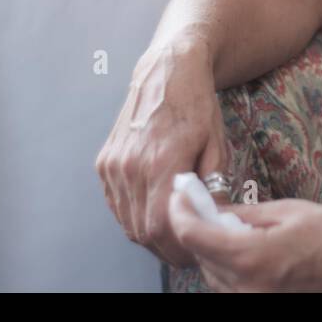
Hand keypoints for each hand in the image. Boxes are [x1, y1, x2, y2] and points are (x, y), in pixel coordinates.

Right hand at [95, 36, 229, 268]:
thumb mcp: (217, 144)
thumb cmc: (198, 104)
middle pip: (142, 230)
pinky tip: (153, 212)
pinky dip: (133, 216)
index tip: (195, 252)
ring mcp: (113, 164)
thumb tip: (213, 220)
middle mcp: (130, 165)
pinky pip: (117, 204)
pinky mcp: (104, 162)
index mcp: (161, 161)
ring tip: (173, 233)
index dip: (177, 248)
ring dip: (149, 235)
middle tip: (188, 250)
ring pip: (127, 221)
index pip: (160, 226)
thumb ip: (212, 186)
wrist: (168, 69)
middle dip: (166, 247)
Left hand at [168, 194, 321, 292]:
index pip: (193, 236)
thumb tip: (211, 208)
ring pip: (214, 278)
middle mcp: (248, 289)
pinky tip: (246, 250)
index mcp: (252, 257)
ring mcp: (256, 304)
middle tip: (203, 204)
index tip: (181, 195)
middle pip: (200, 258)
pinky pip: (233, 290)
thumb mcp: (287, 211)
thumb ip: (243, 213)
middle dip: (198, 229)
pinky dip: (230, 269)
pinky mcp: (266, 308)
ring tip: (229, 226)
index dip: (181, 211)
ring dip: (213, 251)